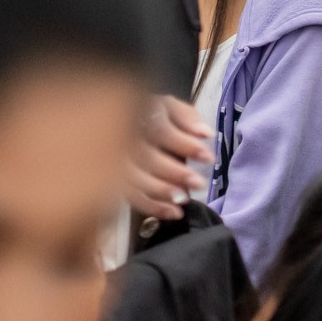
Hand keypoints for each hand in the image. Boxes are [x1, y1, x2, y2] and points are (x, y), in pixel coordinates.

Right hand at [128, 95, 209, 222]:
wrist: (118, 121)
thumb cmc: (151, 116)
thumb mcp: (170, 108)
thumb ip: (188, 118)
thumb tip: (206, 134)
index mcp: (139, 116)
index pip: (161, 131)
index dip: (184, 145)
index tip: (207, 157)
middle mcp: (124, 138)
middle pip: (147, 158)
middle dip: (175, 173)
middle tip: (199, 183)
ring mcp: (116, 160)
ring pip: (135, 180)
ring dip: (162, 192)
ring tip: (185, 199)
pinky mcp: (114, 181)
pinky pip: (130, 197)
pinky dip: (153, 207)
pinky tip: (174, 212)